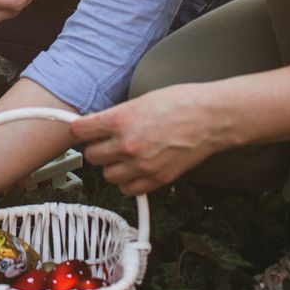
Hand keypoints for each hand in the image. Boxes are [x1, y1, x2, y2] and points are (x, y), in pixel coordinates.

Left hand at [70, 83, 234, 195]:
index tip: (80, 131)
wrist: (210, 117)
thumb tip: (98, 126)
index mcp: (120, 121)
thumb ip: (116, 116)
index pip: (80, 131)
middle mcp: (127, 145)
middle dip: (98, 148)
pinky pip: (128, 189)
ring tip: (125, 156)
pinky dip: (129, 182)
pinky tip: (136, 169)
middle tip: (108, 142)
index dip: (78, 130)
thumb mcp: (140, 100)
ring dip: (113, 167)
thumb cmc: (181, 103)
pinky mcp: (157, 179)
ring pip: (107, 176)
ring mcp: (142, 165)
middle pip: (91, 156)